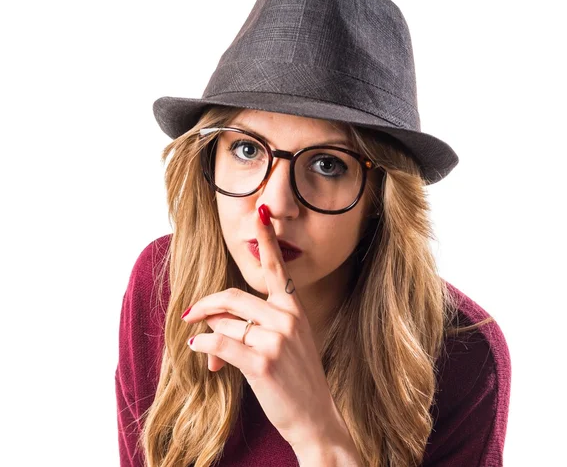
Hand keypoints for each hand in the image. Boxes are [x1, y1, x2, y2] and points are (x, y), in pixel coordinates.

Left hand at [182, 204, 346, 449]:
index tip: (260, 211)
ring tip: (211, 357)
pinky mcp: (261, 361)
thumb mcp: (288, 342)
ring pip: (224, 323)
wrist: (314, 417)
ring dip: (209, 338)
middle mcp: (287, 317)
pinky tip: (203, 355)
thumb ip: (258, 323)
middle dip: (205, 306)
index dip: (266, 238)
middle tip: (189, 314)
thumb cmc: (297, 378)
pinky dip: (203, 348)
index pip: (275, 267)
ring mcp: (276, 339)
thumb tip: (215, 322)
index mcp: (293, 308)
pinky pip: (219, 343)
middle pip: (232, 297)